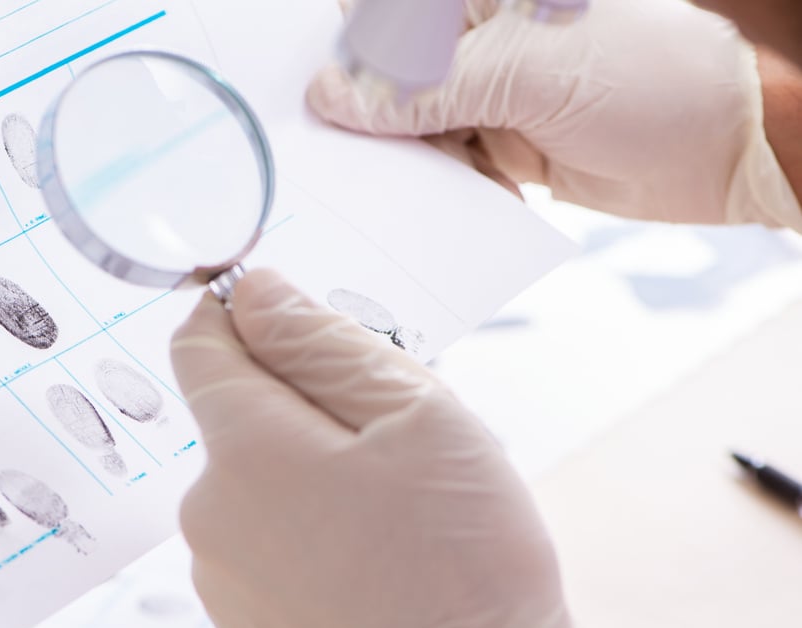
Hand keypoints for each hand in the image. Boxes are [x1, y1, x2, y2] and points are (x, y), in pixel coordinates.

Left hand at [170, 270, 607, 627]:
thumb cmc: (465, 559)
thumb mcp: (414, 414)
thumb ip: (318, 342)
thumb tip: (251, 293)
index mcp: (243, 451)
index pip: (200, 346)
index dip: (244, 319)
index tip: (298, 325)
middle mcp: (207, 519)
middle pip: (236, 426)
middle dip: (302, 414)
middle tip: (392, 450)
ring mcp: (221, 588)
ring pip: (253, 497)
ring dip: (306, 486)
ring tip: (392, 527)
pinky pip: (265, 563)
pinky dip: (306, 551)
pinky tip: (371, 580)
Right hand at [307, 0, 801, 229]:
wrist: (729, 146)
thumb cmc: (653, 77)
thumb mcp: (529, 72)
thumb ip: (426, 87)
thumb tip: (334, 96)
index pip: (380, 13)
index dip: (342, 52)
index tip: (306, 100)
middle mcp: (480, 37)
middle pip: (386, 74)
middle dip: (362, 115)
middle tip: (331, 155)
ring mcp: (491, 93)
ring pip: (409, 126)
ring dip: (397, 160)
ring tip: (383, 188)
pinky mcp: (502, 144)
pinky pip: (444, 166)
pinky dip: (435, 187)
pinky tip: (438, 200)